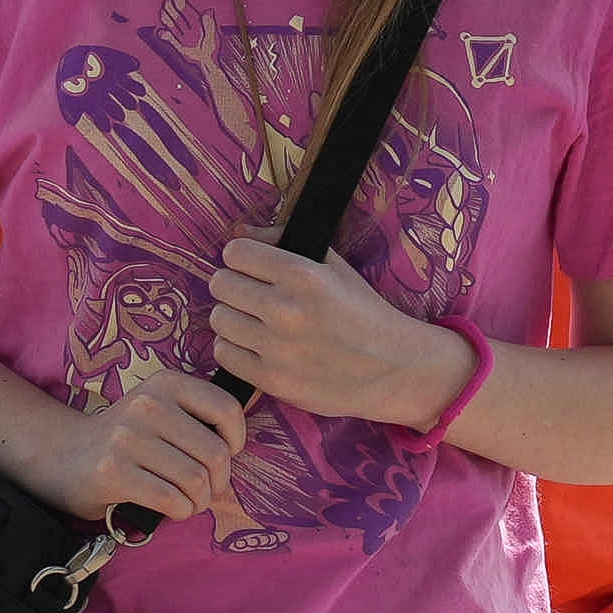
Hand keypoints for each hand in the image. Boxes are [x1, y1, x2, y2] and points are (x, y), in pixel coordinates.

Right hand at [56, 358, 250, 529]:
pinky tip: (172, 509)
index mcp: (165, 384)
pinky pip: (171, 499)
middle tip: (206, 491)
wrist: (63, 455)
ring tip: (189, 502)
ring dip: (200, 501)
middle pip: (215, 453)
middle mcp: (147, 405)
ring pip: (195, 480)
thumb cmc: (126, 439)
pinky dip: (181, 511)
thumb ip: (196, 418)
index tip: (227, 455)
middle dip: (219, 482)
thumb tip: (236, 449)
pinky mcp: (113, 471)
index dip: (237, 440)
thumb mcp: (160, 409)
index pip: (226, 409)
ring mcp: (127, 438)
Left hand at [212, 238, 477, 428]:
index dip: (241, 258)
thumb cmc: (364, 313)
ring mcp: (276, 347)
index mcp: (302, 275)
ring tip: (252, 322)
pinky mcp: (271, 379)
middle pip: (220, 284)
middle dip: (232, 285)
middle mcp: (285, 309)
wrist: (392, 368)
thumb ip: (284, 244)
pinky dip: (234, 348)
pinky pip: (224, 354)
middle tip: (249, 296)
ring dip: (232, 317)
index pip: (236, 253)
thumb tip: (239, 233)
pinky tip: (254, 346)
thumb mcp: (334, 267)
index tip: (251, 268)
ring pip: (219, 319)